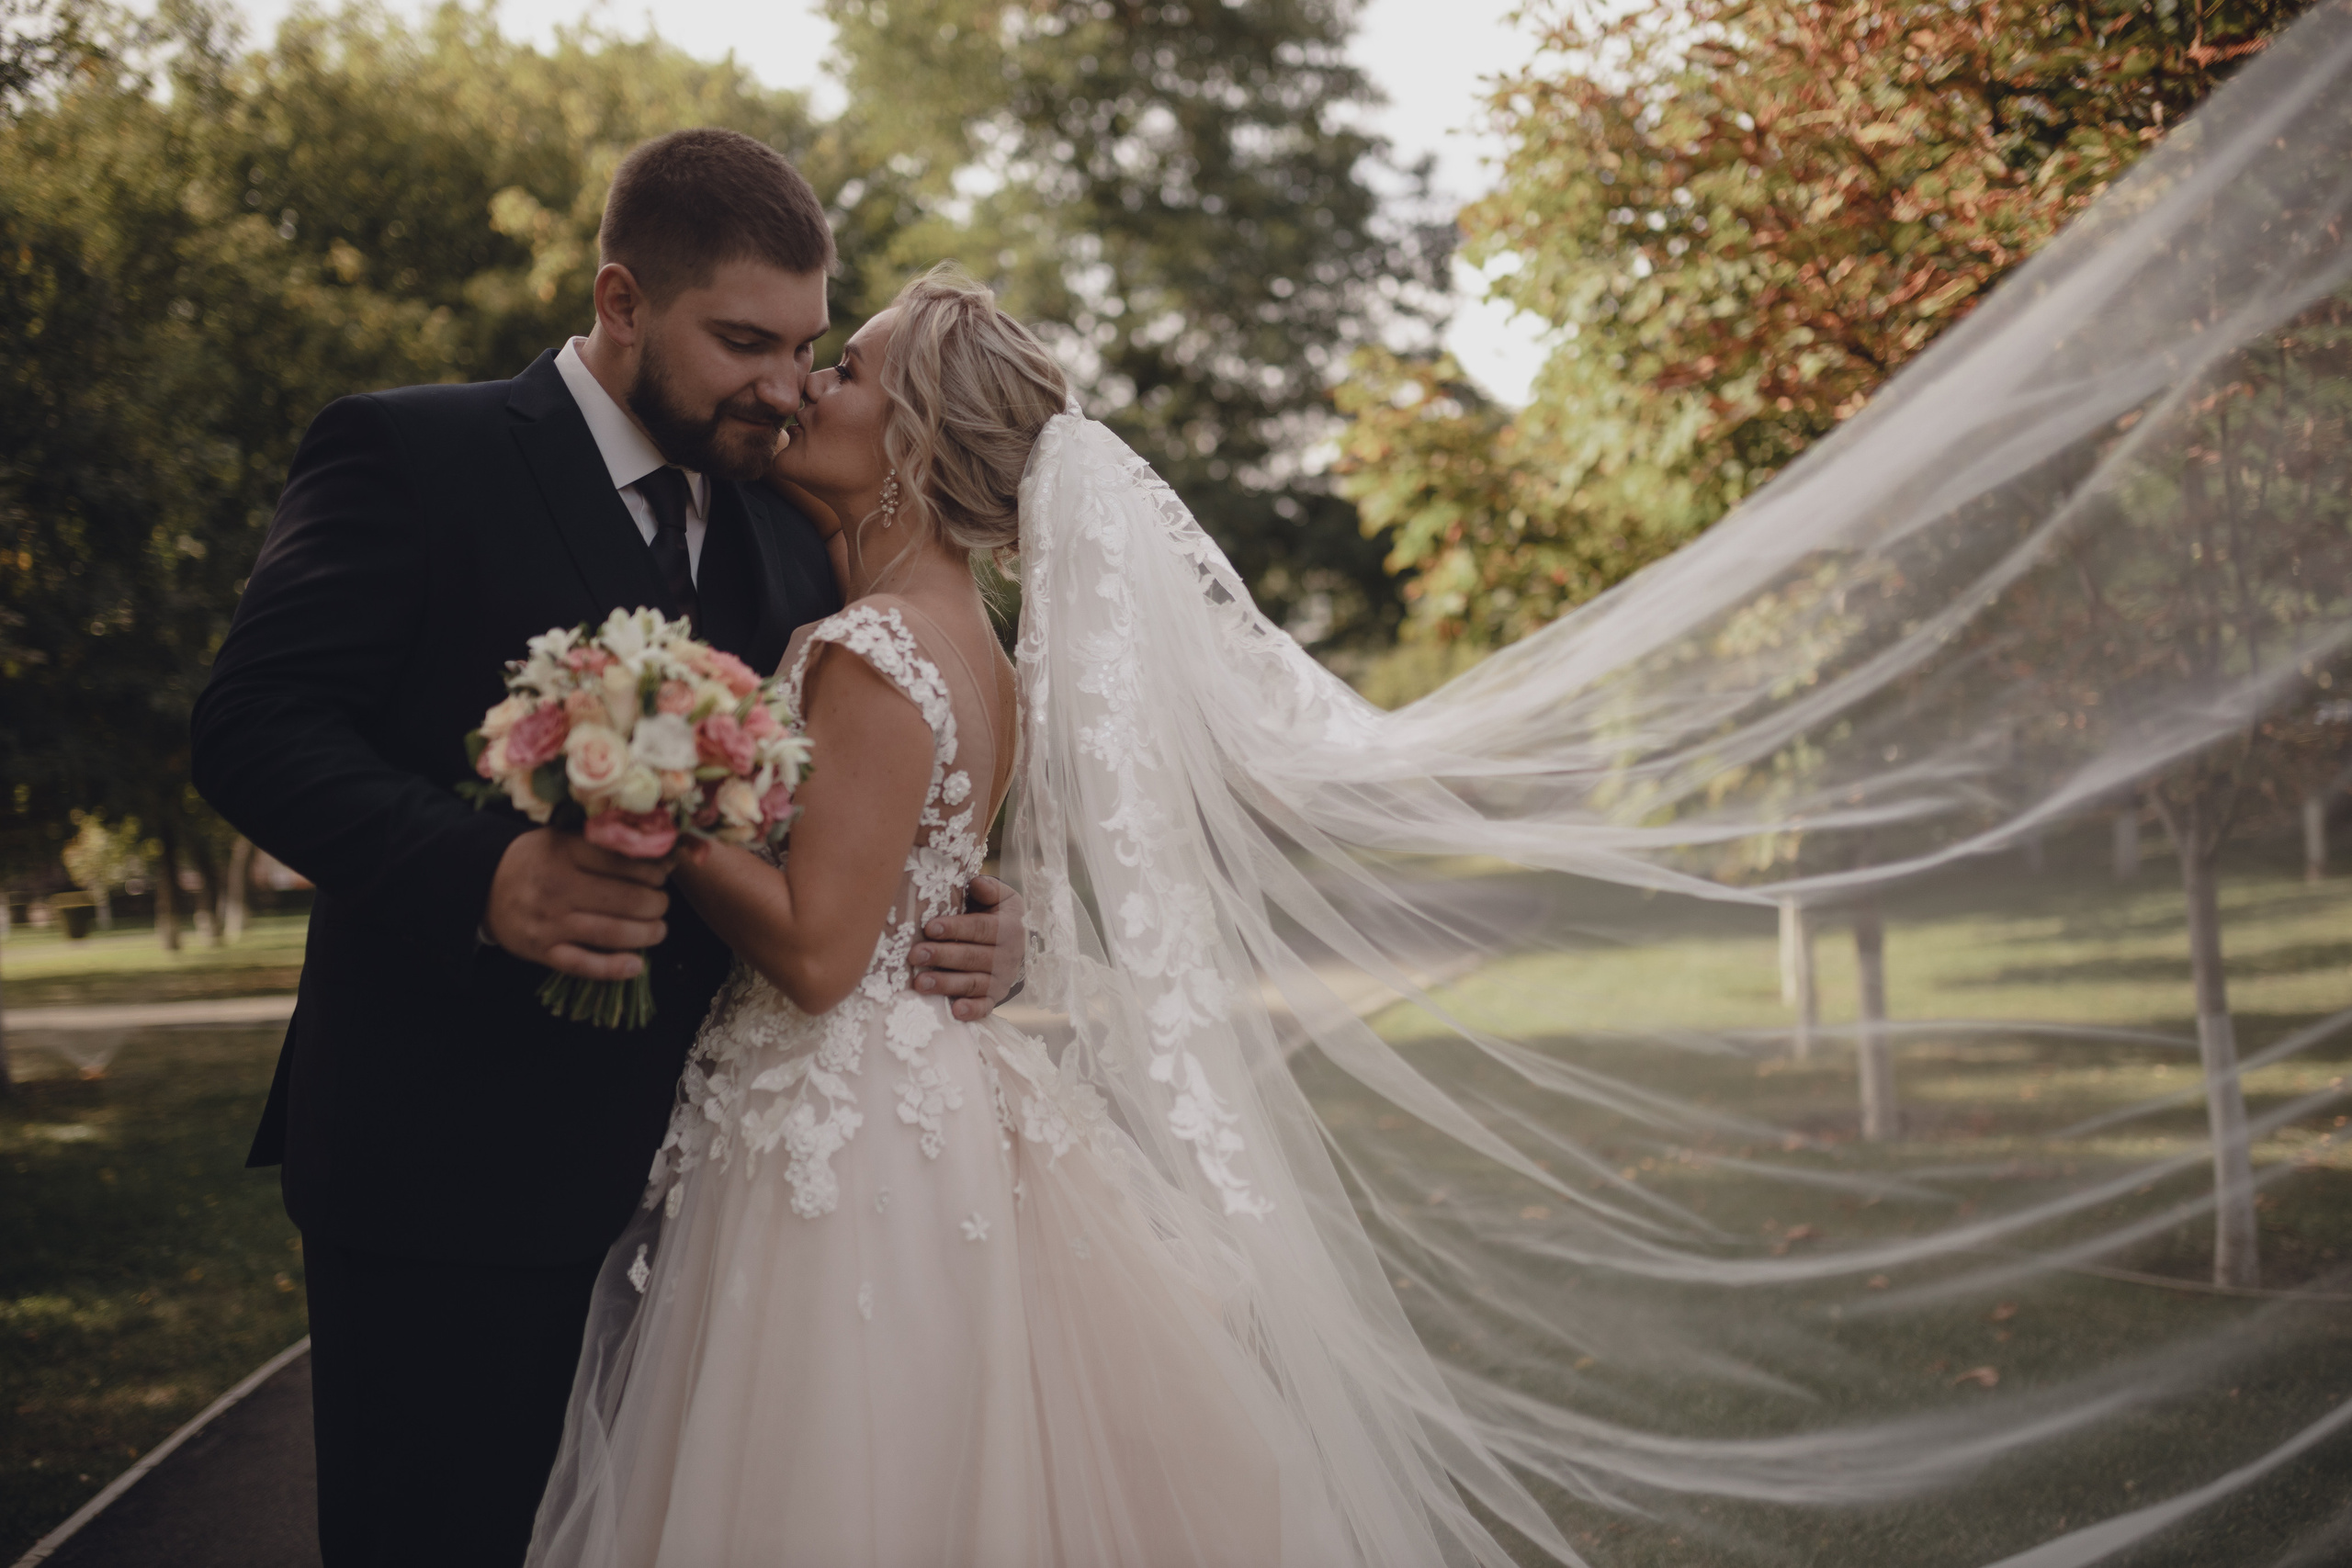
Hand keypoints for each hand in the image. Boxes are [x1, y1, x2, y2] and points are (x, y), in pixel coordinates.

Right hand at [483, 829, 671, 980]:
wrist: (480, 885)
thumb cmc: (533, 860)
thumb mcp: (561, 839)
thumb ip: (603, 845)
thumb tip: (661, 856)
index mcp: (564, 853)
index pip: (623, 863)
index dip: (653, 872)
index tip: (663, 875)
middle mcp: (558, 887)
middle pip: (625, 900)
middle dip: (656, 904)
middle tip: (661, 904)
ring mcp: (549, 923)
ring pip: (611, 932)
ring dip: (646, 934)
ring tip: (658, 930)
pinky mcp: (541, 951)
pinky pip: (583, 964)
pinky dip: (613, 968)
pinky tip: (636, 965)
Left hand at [911, 875, 1025, 1022]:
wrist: (1014, 945)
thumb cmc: (996, 915)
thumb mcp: (1001, 898)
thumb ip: (989, 889)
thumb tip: (976, 882)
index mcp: (1009, 927)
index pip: (980, 928)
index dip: (956, 928)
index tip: (929, 928)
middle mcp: (1008, 956)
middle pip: (973, 957)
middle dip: (943, 956)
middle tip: (915, 955)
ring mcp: (1002, 980)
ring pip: (974, 983)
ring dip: (946, 984)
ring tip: (920, 983)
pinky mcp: (995, 998)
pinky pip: (985, 1007)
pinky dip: (972, 1011)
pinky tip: (955, 1012)